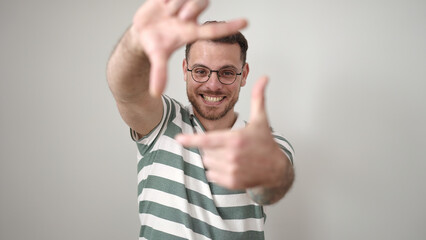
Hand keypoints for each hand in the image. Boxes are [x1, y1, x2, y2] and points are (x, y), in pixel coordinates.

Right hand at [131, 0, 247, 96]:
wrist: (141, 32)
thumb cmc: (155, 45)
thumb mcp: (158, 58)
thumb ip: (159, 73)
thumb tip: (156, 93)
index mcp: (191, 33)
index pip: (215, 30)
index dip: (230, 27)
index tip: (246, 22)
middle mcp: (191, 18)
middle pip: (201, 4)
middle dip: (190, 10)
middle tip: (178, 18)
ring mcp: (183, 4)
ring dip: (177, 4)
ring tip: (167, 12)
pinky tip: (163, 4)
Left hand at [176, 76, 286, 189]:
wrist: (276, 170)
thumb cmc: (266, 143)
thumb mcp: (261, 120)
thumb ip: (258, 98)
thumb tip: (264, 77)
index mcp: (236, 140)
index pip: (208, 140)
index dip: (191, 139)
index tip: (178, 139)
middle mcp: (232, 156)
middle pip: (205, 150)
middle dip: (211, 146)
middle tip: (228, 145)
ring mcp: (232, 170)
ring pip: (207, 162)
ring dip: (213, 158)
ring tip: (229, 155)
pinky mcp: (231, 182)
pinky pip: (211, 175)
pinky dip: (216, 170)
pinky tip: (230, 165)